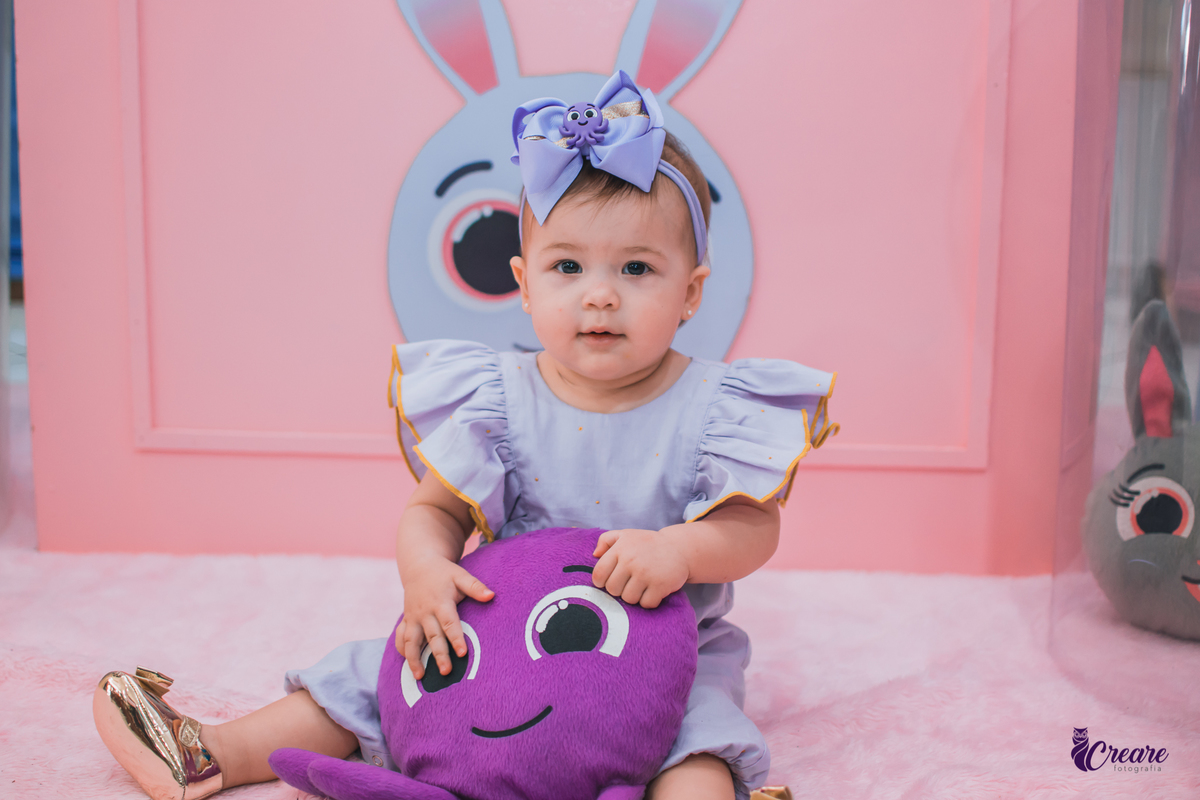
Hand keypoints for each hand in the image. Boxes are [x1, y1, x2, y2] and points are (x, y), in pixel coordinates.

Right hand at [395, 556, 493, 679]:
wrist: (419, 566)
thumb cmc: (444, 573)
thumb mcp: (460, 575)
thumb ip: (475, 587)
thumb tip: (492, 596)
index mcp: (440, 602)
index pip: (449, 623)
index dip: (456, 638)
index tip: (462, 653)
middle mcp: (424, 612)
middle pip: (432, 636)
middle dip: (438, 654)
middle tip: (446, 671)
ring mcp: (413, 617)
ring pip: (411, 640)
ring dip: (414, 659)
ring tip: (420, 676)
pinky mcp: (406, 620)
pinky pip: (400, 637)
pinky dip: (401, 650)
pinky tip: (407, 663)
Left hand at [591, 528, 689, 608]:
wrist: (679, 547)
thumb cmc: (648, 543)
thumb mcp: (626, 535)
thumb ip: (606, 540)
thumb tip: (594, 555)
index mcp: (620, 549)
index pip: (599, 574)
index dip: (602, 582)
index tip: (610, 581)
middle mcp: (631, 560)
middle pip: (613, 590)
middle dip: (619, 589)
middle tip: (630, 583)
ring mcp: (645, 573)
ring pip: (628, 599)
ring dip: (635, 596)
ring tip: (642, 586)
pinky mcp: (660, 585)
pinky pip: (646, 604)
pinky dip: (649, 600)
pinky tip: (653, 590)